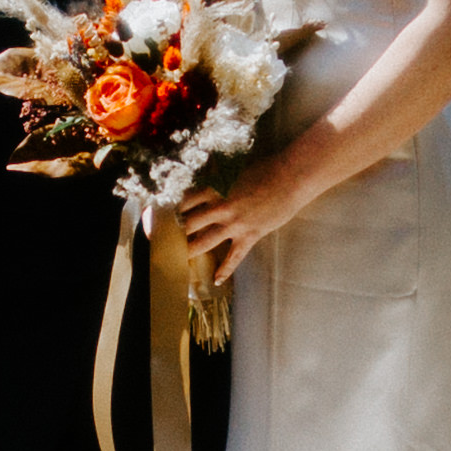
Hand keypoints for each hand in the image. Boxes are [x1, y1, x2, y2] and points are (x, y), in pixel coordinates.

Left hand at [170, 162, 298, 290]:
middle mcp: (222, 208)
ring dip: (190, 250)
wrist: (292, 178)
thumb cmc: (268, 169)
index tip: (158, 213)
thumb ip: (223, 181)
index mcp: (218, 189)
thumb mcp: (239, 172)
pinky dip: (225, 269)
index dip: (171, 208)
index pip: (186, 200)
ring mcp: (236, 224)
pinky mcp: (250, 236)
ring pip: (206, 241)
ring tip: (175, 260)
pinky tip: (216, 280)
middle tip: (158, 240)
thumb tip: (214, 184)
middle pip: (190, 223)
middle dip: (173, 232)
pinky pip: (235, 257)